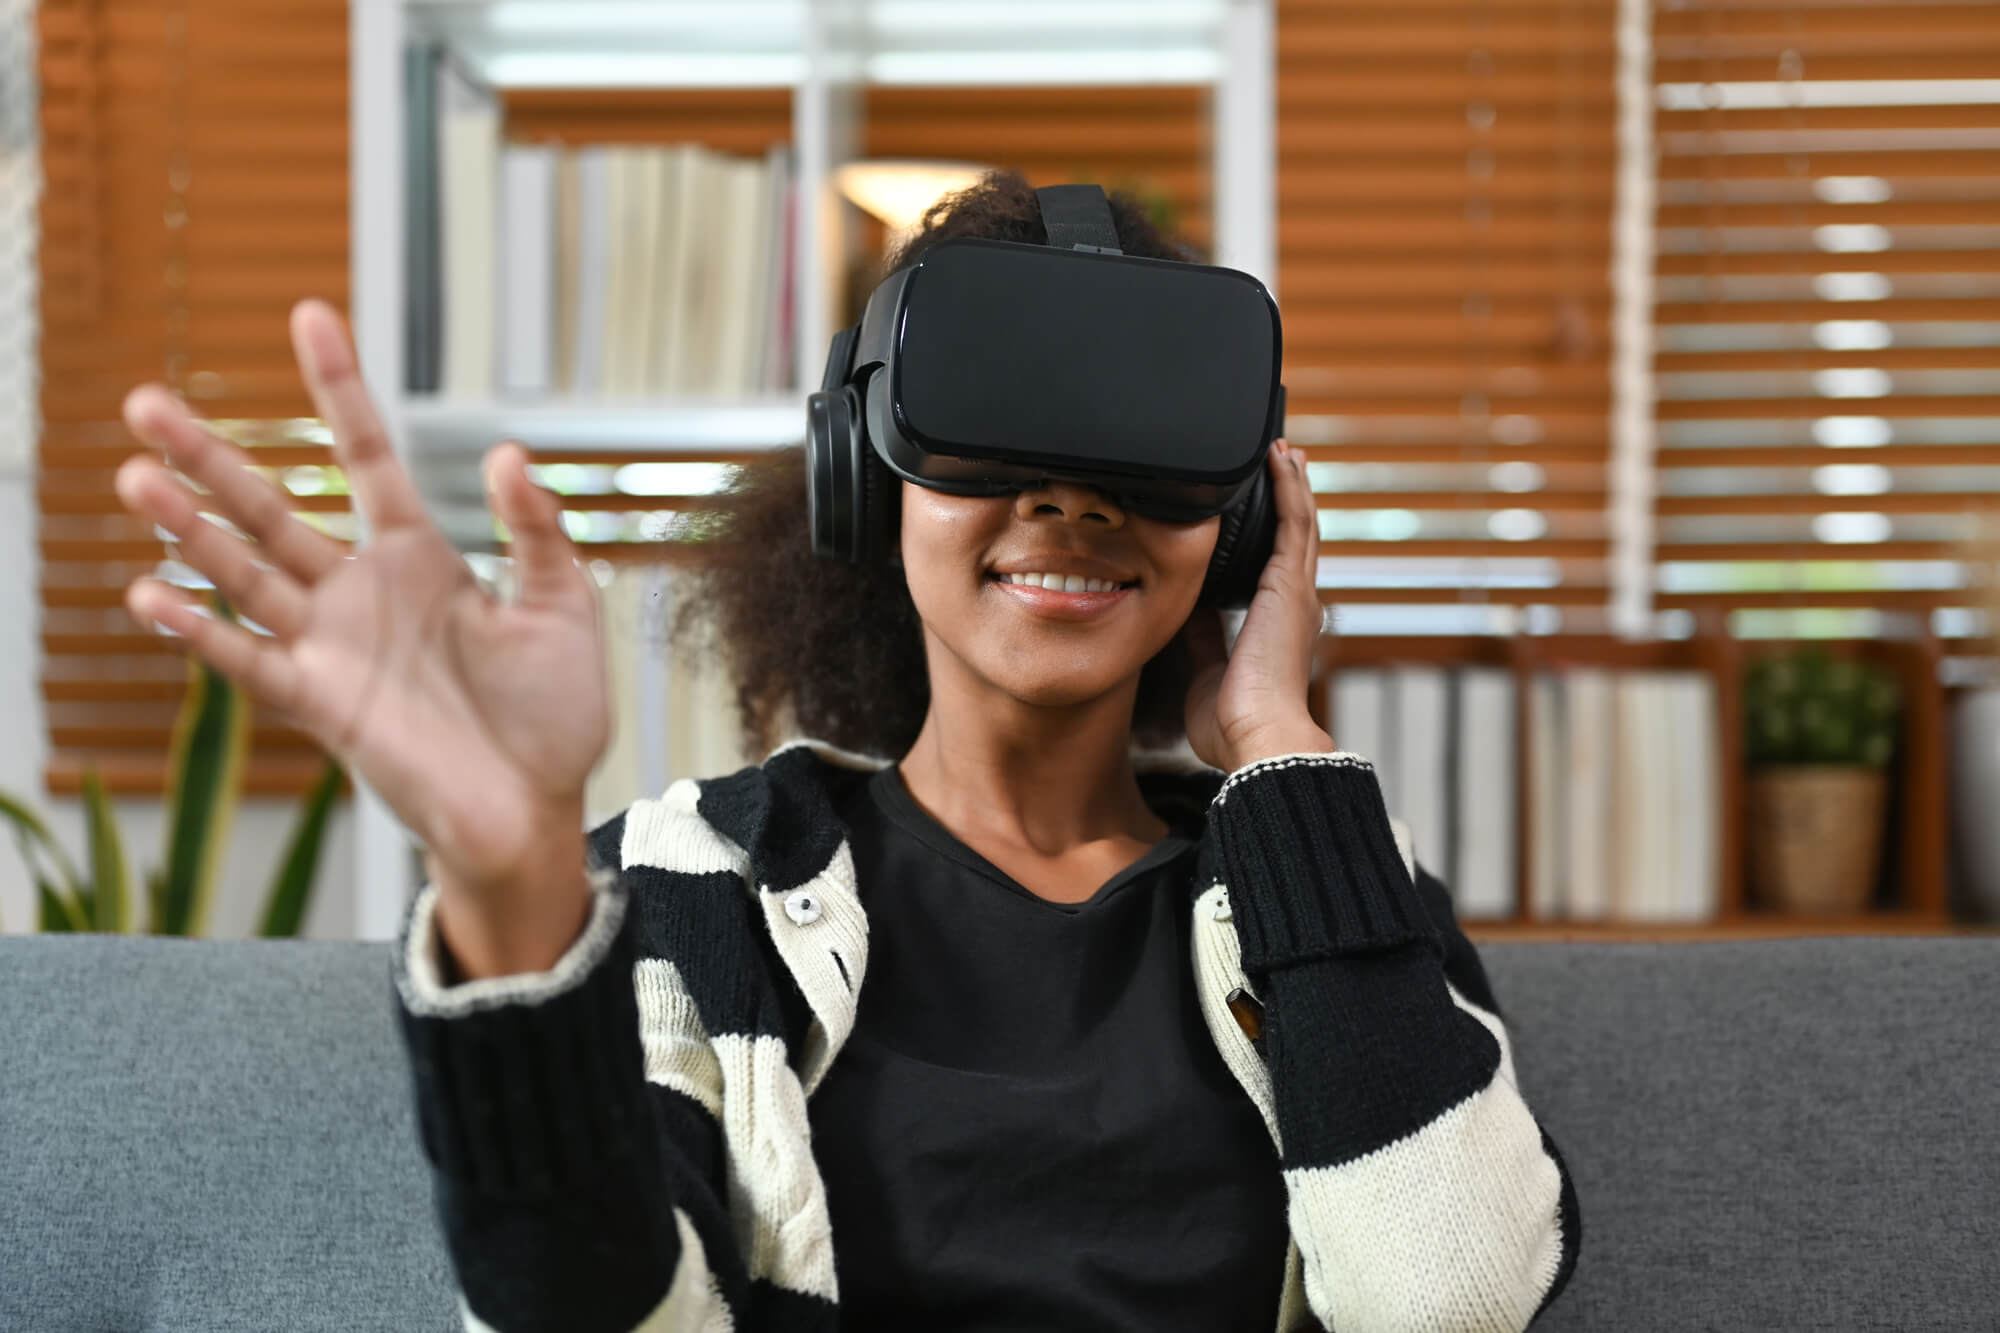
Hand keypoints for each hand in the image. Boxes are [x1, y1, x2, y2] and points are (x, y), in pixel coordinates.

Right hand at [114, 300, 610, 914]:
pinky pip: (248, 659)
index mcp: (420, 558)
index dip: (340, 389)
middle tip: (145, 402)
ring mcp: (334, 645)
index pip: (366, 456)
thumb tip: (507, 451)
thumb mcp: (562, 606)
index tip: (312, 316)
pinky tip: (148, 594)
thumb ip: (534, 531)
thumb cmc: (552, 716)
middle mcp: (363, 592)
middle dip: (211, 457)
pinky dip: (198, 631)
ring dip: (190, 529)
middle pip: (272, 509)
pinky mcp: (321, 703)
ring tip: (136, 475)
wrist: (535, 810)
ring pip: (245, 571)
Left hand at [1181, 439, 1336, 772]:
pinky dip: (1289, 488)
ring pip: (1300, 522)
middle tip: (1283, 463)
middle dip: (1289, 499)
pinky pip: (1294, 522)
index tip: (1260, 510)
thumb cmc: (1234, 725)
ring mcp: (1297, 593)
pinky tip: (1281, 460)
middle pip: (1296, 537)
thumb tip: (1186, 612)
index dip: (1273, 537)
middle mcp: (1294, 605)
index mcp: (1277, 628)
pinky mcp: (1290, 585)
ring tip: (1284, 451)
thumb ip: (1201, 639)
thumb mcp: (1205, 672)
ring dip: (1292, 483)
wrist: (1258, 738)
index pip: (1277, 569)